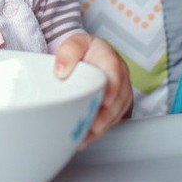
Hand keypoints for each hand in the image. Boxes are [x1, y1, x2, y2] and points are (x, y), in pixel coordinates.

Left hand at [54, 32, 132, 148]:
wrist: (84, 53)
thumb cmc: (81, 49)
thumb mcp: (73, 44)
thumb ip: (67, 54)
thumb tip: (61, 71)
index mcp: (110, 60)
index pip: (115, 75)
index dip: (112, 90)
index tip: (104, 102)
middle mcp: (120, 77)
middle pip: (118, 99)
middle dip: (106, 115)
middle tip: (92, 127)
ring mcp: (120, 92)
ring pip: (116, 112)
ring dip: (102, 127)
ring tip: (85, 138)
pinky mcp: (116, 104)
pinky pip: (111, 119)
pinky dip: (99, 129)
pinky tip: (86, 138)